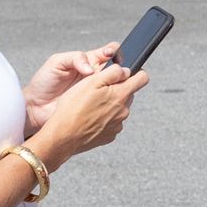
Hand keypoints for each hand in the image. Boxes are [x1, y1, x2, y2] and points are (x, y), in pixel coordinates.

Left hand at [22, 42, 119, 129]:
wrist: (35, 106)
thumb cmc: (44, 82)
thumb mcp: (56, 62)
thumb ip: (75, 58)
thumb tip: (91, 68)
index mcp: (88, 61)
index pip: (109, 51)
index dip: (113, 51)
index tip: (109, 55)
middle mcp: (96, 75)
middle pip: (118, 68)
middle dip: (120, 68)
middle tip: (114, 71)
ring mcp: (97, 90)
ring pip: (117, 84)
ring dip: (117, 83)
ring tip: (108, 84)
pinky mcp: (96, 105)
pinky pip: (110, 100)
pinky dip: (112, 98)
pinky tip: (105, 97)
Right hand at [30, 63, 145, 166]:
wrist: (63, 136)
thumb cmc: (73, 108)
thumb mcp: (91, 82)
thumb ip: (113, 72)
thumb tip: (126, 70)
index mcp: (121, 95)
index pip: (142, 78)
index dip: (136, 72)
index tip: (126, 73)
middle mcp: (124, 111)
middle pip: (128, 93)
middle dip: (117, 89)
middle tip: (98, 90)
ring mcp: (118, 124)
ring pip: (119, 108)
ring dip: (109, 104)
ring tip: (90, 106)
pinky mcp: (110, 135)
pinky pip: (111, 122)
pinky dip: (103, 118)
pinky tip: (89, 118)